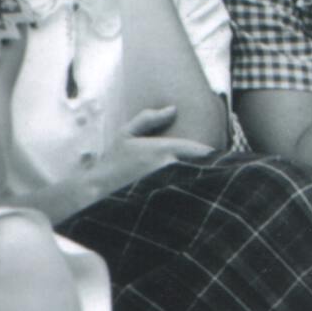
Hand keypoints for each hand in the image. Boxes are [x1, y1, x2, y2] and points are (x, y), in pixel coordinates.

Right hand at [88, 105, 215, 195]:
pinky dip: (189, 195)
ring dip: (200, 182)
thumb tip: (173, 109)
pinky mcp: (164, 201)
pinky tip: (188, 196)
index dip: (209, 153)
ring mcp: (167, 187)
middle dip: (208, 167)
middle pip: (202, 168)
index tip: (211, 154)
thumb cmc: (114, 160)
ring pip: (195, 183)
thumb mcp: (126, 134)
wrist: (98, 189)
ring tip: (203, 182)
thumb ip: (149, 118)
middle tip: (213, 168)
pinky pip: (185, 197)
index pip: (200, 150)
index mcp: (163, 150)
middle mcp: (169, 168)